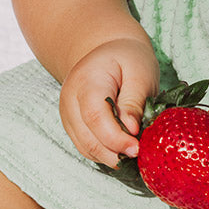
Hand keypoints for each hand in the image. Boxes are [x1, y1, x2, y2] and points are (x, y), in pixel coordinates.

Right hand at [59, 38, 158, 166]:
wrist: (108, 52)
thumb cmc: (128, 59)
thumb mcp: (140, 72)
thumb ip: (135, 101)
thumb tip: (131, 131)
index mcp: (86, 81)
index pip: (95, 116)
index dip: (116, 138)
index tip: (137, 148)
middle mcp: (70, 100)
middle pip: (88, 138)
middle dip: (115, 153)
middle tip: (141, 153)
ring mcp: (68, 115)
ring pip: (87, 148)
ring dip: (111, 156)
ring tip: (135, 151)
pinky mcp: (73, 126)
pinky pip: (88, 148)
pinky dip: (106, 153)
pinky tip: (123, 149)